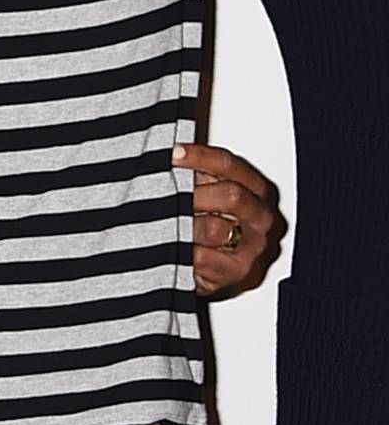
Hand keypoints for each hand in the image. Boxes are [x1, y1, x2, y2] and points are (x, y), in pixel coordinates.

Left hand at [179, 143, 281, 296]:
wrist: (208, 271)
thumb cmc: (206, 226)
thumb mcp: (203, 193)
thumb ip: (195, 174)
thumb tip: (168, 155)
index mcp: (256, 189)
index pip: (230, 165)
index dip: (200, 156)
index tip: (174, 153)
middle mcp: (260, 216)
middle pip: (231, 195)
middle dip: (194, 194)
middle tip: (165, 195)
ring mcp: (253, 246)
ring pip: (215, 228)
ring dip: (183, 224)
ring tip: (164, 223)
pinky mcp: (237, 271)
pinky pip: (202, 257)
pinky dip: (180, 249)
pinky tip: (169, 245)